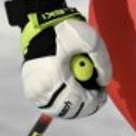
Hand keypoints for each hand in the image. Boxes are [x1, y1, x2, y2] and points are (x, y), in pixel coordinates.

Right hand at [5, 0, 112, 119]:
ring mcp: (33, 93)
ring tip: (84, 87)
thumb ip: (103, 64)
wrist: (42, 25)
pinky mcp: (31, 92)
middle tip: (96, 92)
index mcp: (52, 79)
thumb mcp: (92, 41)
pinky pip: (52, 105)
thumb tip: (103, 83)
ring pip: (61, 110)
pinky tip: (71, 87)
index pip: (79, 102)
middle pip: (70, 110)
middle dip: (86, 103)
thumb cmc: (66, 30)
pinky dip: (64, 100)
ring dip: (76, 102)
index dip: (95, 100)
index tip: (102, 92)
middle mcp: (39, 91)